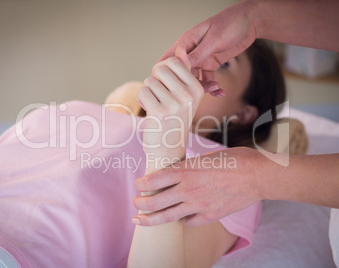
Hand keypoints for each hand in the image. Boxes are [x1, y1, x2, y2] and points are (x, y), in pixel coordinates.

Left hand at [132, 147, 263, 225]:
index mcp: (185, 171)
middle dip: (140, 203)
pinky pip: (188, 222)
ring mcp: (198, 206)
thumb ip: (189, 167)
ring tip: (139, 220)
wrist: (257, 175)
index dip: (141, 184)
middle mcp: (188, 190)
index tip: (138, 184)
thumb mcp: (205, 157)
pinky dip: (180, 220)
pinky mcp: (209, 216)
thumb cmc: (234, 159)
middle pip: (154, 201)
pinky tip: (178, 217)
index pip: (153, 180)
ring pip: (166, 217)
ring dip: (150, 219)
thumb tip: (177, 171)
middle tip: (135, 203)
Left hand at [137, 45, 203, 171]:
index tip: (166, 85)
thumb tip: (181, 47)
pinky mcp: (159, 112)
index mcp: (197, 88)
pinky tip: (150, 111)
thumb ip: (184, 71)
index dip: (163, 71)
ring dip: (148, 92)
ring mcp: (175, 104)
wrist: (169, 149)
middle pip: (160, 68)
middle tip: (159, 95)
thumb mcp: (185, 95)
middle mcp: (189, 95)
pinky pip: (143, 91)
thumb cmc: (175, 119)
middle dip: (154, 79)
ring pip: (150, 81)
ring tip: (156, 105)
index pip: (173, 61)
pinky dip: (142, 100)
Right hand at [158, 1, 256, 88]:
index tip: (173, 87)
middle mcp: (191, 51)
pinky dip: (212, 86)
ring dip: (202, 87)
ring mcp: (201, 58)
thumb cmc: (231, 23)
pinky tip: (220, 91)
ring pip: (194, 78)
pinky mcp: (211, 63)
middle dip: (187, 85)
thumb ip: (198, 54)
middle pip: (181, 73)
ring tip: (216, 89)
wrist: (251, 21)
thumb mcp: (213, 40)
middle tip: (199, 92)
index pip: (168, 60)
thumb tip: (181, 67)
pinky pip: (207, 78)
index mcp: (186, 42)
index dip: (167, 75)